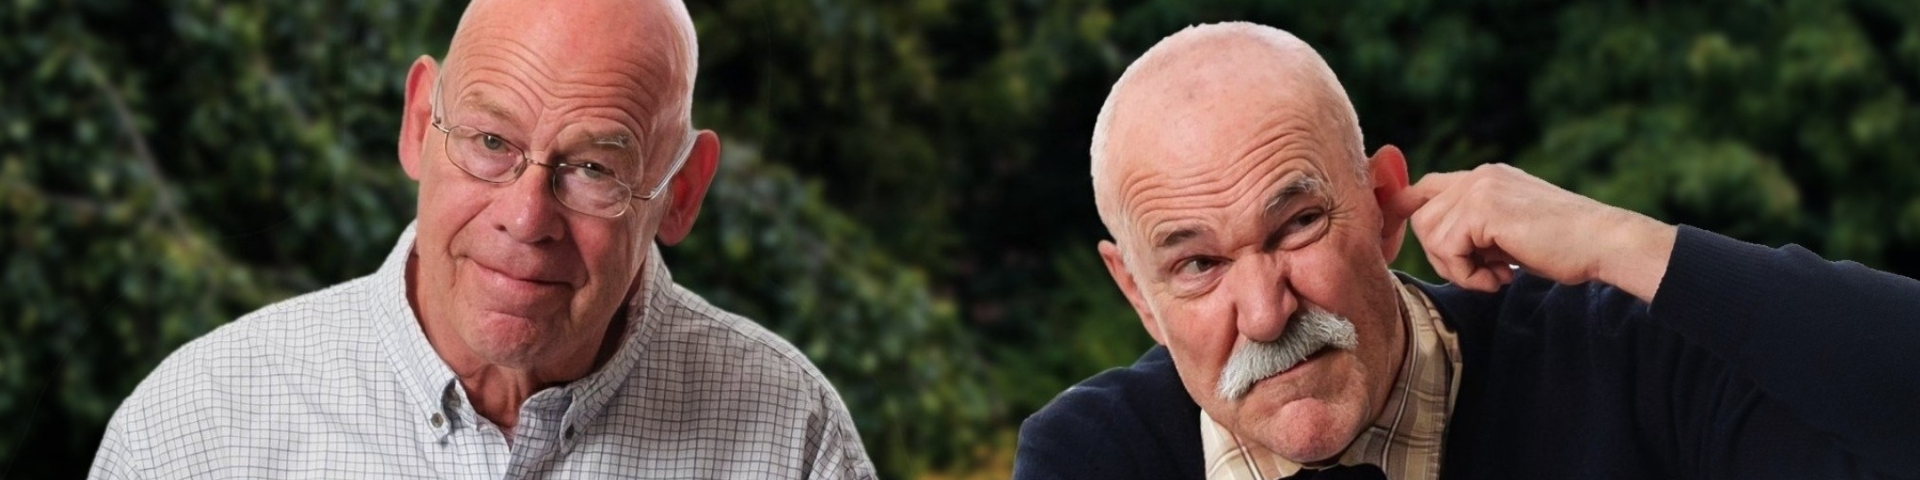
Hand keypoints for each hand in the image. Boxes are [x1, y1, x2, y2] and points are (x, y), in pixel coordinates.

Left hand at [1386, 164, 1676, 301]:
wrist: (1604, 243)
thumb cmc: (1565, 247)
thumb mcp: (1509, 233)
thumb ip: (1475, 230)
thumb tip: (1436, 243)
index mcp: (1487, 177)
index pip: (1426, 188)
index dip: (1407, 214)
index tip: (1398, 241)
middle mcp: (1479, 175)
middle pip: (1422, 216)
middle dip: (1443, 256)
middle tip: (1483, 275)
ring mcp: (1480, 187)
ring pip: (1430, 233)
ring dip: (1458, 268)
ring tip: (1496, 276)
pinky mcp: (1484, 207)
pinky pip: (1448, 247)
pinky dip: (1468, 274)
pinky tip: (1501, 278)